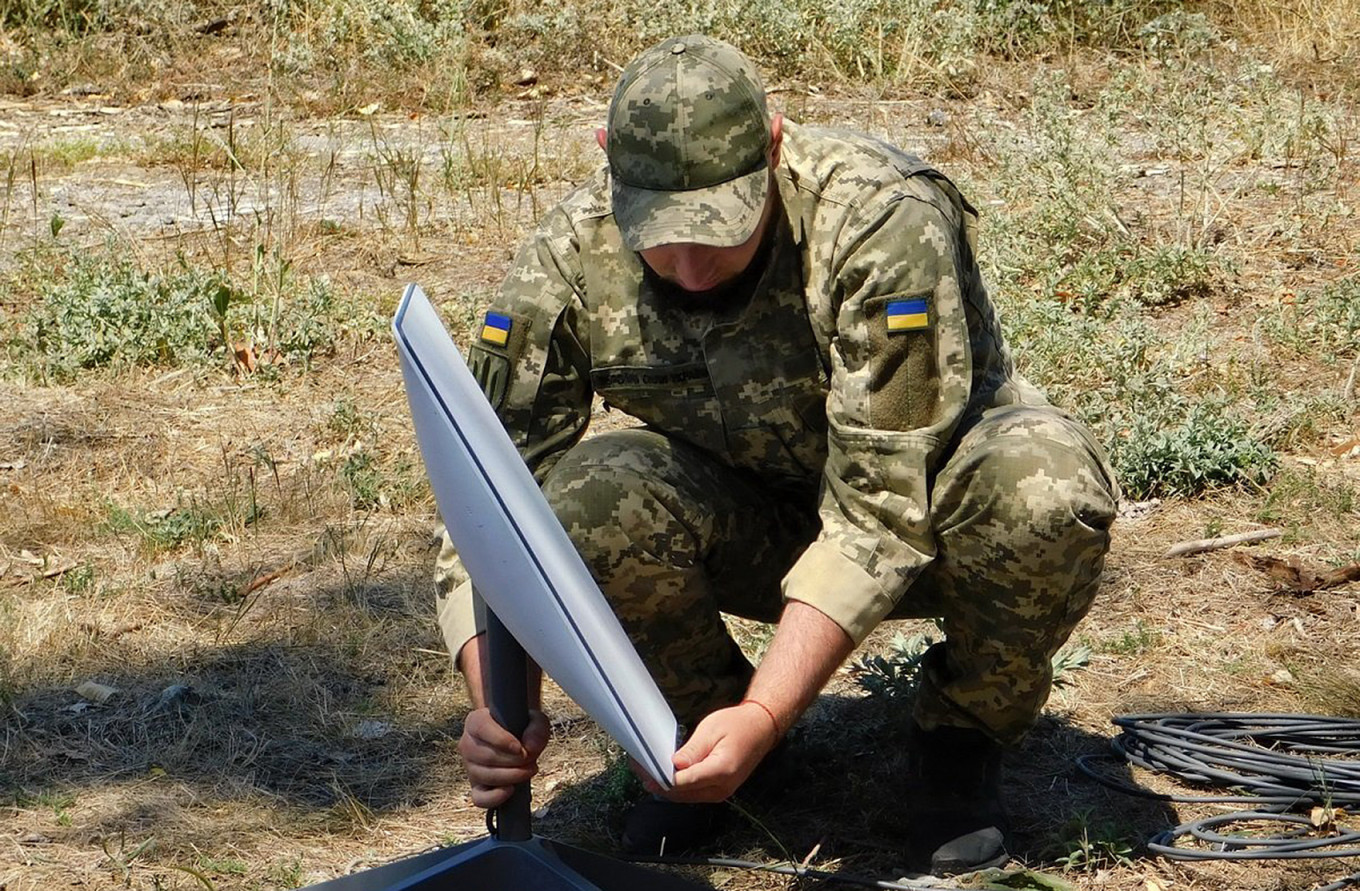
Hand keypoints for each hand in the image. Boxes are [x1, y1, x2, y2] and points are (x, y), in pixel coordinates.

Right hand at [457, 707, 550, 807]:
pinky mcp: (476, 786)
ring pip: (484, 776)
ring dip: (511, 776)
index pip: (481, 728)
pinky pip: (479, 798)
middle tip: (530, 758)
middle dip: (513, 761)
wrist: (518, 737)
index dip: (501, 740)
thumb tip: (530, 749)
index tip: (520, 748)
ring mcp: (470, 767)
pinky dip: (495, 798)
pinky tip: (511, 789)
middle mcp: (468, 744)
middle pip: (485, 756)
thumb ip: (537, 728)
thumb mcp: (535, 720)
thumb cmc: (523, 726)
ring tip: (528, 769)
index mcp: (476, 721)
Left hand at [645, 701, 779, 803]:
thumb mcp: (711, 730)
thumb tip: (674, 766)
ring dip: (666, 787)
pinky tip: (665, 775)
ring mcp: (721, 792)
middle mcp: (722, 787)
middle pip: (682, 794)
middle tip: (639, 769)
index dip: (661, 779)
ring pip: (685, 797)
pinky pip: (693, 794)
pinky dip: (678, 787)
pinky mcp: (718, 791)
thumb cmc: (738, 725)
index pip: (684, 782)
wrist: (761, 729)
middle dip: (659, 784)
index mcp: (722, 770)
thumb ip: (692, 751)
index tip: (645, 772)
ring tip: (647, 771)